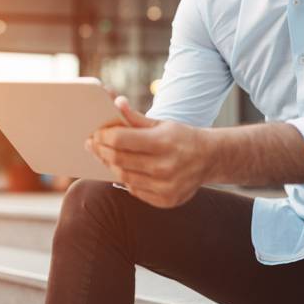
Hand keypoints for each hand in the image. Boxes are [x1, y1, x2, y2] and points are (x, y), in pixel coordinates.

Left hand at [86, 96, 212, 207]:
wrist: (210, 159)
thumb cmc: (181, 137)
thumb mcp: (161, 123)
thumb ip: (135, 117)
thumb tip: (115, 102)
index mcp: (163, 142)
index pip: (120, 140)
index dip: (103, 136)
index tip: (96, 133)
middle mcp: (165, 166)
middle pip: (118, 159)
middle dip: (101, 150)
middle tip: (92, 144)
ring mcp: (166, 186)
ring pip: (124, 176)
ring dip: (110, 165)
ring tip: (104, 156)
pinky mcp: (166, 200)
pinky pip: (135, 190)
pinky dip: (126, 179)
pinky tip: (123, 169)